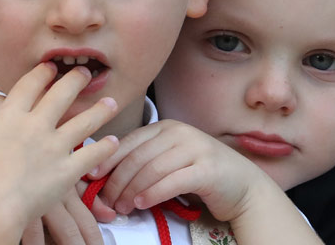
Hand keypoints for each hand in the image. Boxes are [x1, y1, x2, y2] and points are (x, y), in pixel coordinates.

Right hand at [0, 63, 119, 244]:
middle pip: (61, 96)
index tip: (51, 66)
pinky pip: (91, 156)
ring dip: (99, 110)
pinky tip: (114, 142)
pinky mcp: (67, 171)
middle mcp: (35, 126)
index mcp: (9, 118)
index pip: (29, 86)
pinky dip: (104, 148)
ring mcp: (54, 148)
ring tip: (111, 102)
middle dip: (74, 82)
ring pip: (83, 121)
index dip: (42, 73)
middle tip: (85, 73)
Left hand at [88, 119, 267, 222]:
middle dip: (117, 181)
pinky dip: (153, 194)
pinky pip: (173, 181)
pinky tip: (142, 204)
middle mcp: (180, 132)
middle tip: (107, 202)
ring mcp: (195, 149)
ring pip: (152, 169)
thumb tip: (105, 172)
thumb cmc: (201, 174)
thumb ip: (145, 160)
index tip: (91, 177)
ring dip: (132, 191)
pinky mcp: (207, 169)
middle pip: (137, 157)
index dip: (108, 160)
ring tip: (122, 207)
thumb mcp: (170, 159)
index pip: (129, 141)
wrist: (243, 185)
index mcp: (167, 127)